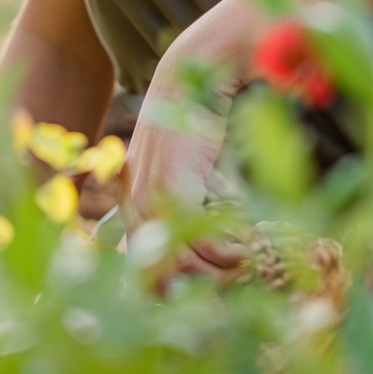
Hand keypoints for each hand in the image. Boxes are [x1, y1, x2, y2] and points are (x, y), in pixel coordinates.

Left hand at [118, 0, 265, 274]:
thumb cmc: (195, 116)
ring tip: (242, 266)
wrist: (196, 68)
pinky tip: (242, 250)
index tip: (201, 305)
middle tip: (229, 292)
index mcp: (130, 200)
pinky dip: (221, 255)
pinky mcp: (173, 184)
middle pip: (153, 278)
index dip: (167, 294)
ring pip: (175, 266)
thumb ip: (179, 199)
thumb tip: (200, 246)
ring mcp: (149, 195)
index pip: (138, 269)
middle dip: (191, 296)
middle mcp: (132, 202)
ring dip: (214, 278)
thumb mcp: (181, 164)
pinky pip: (194, 241)